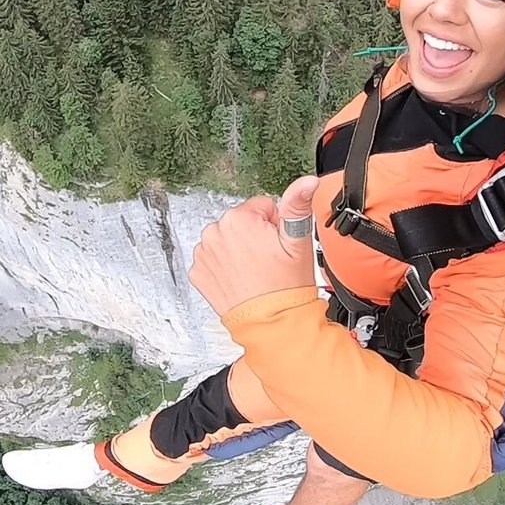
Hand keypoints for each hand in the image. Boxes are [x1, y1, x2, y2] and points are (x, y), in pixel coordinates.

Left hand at [189, 176, 319, 316]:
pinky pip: (213, 259)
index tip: (275, 245)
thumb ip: (298, 205)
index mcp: (239, 218)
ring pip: (226, 239)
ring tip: (254, 270)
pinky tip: (239, 278)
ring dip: (237, 250)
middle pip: (242, 222)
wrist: (269, 322)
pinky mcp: (198, 272)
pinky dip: (223, 266)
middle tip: (267, 260)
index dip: (274, 226)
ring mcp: (203, 253)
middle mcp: (215, 232)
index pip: (261, 206)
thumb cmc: (284, 285)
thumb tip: (306, 182)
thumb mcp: (297, 242)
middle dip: (254, 236)